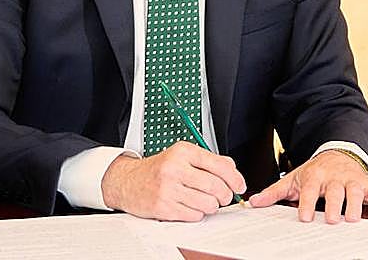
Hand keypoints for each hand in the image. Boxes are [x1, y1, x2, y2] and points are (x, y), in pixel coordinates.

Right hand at [100, 142, 246, 220]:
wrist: (128, 181)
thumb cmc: (159, 169)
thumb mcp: (183, 155)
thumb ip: (209, 160)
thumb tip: (232, 170)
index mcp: (184, 152)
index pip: (220, 165)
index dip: (235, 178)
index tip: (239, 185)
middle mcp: (175, 168)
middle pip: (215, 186)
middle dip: (225, 195)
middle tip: (224, 197)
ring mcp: (168, 189)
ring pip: (206, 203)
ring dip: (212, 206)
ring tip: (207, 202)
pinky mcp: (162, 207)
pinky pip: (193, 215)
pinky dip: (198, 214)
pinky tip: (192, 207)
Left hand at [249, 149, 367, 222]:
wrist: (339, 152)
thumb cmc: (316, 171)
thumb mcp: (294, 178)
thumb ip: (274, 191)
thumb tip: (253, 202)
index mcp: (315, 176)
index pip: (310, 189)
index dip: (307, 202)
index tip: (304, 216)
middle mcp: (334, 177)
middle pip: (335, 191)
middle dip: (334, 205)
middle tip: (332, 219)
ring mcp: (351, 180)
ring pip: (356, 191)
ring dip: (355, 204)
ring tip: (353, 218)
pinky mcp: (366, 183)